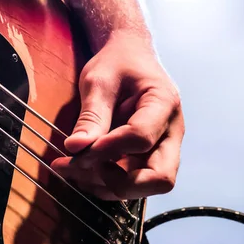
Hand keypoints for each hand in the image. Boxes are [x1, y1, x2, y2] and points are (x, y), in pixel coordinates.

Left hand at [51, 30, 184, 200]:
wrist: (130, 57)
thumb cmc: (117, 63)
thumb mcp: (99, 80)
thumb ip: (91, 115)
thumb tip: (75, 148)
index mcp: (163, 104)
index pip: (142, 138)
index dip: (108, 149)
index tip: (77, 148)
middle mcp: (171, 132)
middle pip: (161, 178)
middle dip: (120, 182)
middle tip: (84, 166)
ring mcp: (162, 148)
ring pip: (146, 187)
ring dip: (107, 186)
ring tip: (71, 169)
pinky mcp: (148, 157)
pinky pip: (133, 183)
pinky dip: (105, 184)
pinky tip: (80, 170)